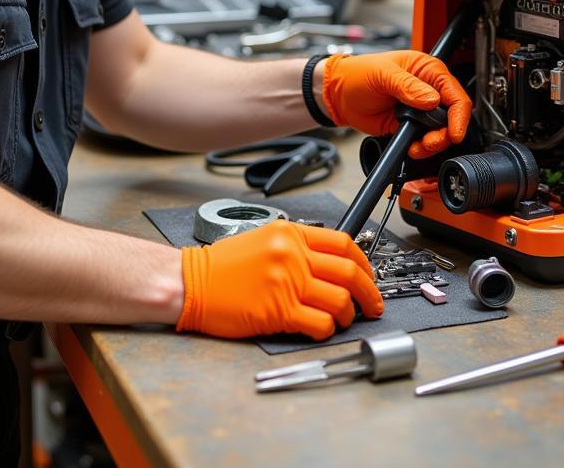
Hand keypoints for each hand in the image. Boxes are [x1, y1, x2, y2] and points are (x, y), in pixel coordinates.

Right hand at [176, 220, 382, 339]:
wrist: (191, 282)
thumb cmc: (223, 266)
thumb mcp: (263, 238)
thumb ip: (297, 246)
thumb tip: (331, 263)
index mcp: (291, 234)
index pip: (343, 244)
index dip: (364, 263)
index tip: (368, 276)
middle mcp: (292, 255)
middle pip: (349, 272)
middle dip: (369, 292)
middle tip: (372, 305)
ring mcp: (286, 283)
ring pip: (339, 300)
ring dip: (348, 315)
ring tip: (343, 320)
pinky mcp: (278, 312)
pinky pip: (319, 323)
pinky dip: (327, 330)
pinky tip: (322, 329)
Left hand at [322, 50, 471, 158]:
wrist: (339, 96)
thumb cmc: (357, 74)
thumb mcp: (382, 74)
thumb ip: (407, 86)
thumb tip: (431, 99)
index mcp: (427, 70)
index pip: (455, 94)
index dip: (459, 115)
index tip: (454, 133)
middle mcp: (428, 90)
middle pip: (452, 117)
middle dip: (445, 134)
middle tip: (429, 142)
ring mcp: (420, 110)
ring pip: (441, 132)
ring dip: (433, 144)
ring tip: (418, 147)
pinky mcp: (410, 125)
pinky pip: (424, 141)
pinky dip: (422, 148)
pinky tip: (412, 148)